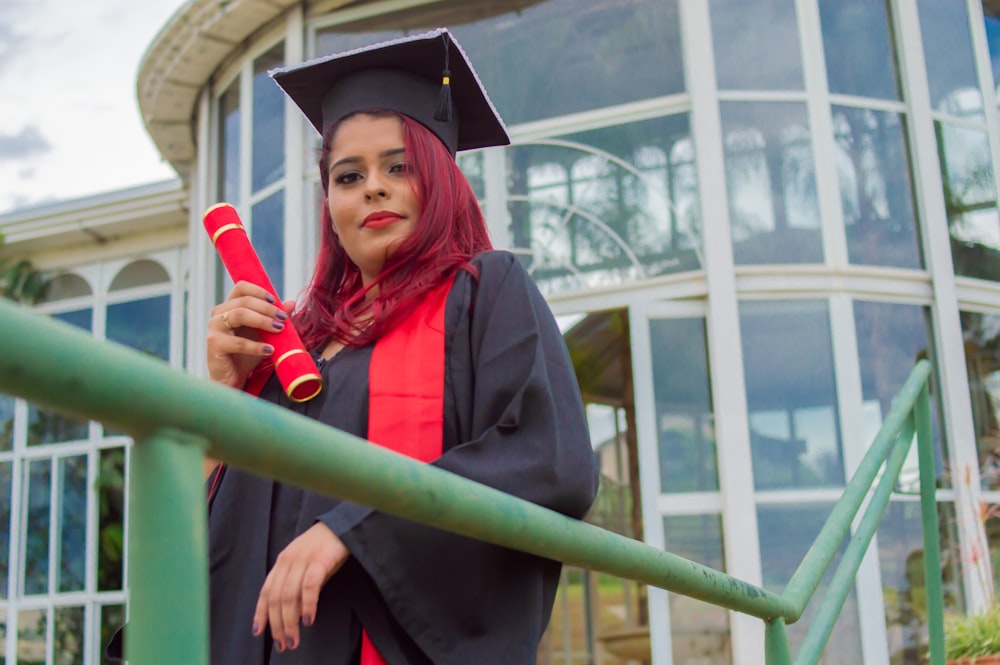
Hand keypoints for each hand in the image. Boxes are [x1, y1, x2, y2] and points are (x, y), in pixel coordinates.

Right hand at [206, 281, 294, 388]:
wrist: (232, 379)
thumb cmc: (246, 355)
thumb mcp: (264, 334)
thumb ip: (275, 318)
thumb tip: (291, 303)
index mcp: (229, 307)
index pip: (241, 287)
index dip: (259, 291)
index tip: (275, 301)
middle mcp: (219, 314)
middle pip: (244, 300)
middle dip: (267, 308)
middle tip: (283, 318)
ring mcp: (215, 328)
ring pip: (240, 314)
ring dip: (263, 320)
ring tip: (278, 329)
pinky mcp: (214, 344)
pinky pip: (239, 342)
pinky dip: (257, 346)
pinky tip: (270, 350)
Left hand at [252, 522, 349, 650]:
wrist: (343, 526)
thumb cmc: (325, 549)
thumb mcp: (307, 568)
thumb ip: (297, 589)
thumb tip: (292, 616)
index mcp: (282, 563)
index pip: (266, 591)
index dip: (260, 613)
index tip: (258, 632)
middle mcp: (288, 561)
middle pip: (276, 598)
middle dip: (277, 624)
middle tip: (282, 644)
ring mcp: (303, 560)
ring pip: (289, 596)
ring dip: (290, 621)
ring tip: (294, 639)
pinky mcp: (320, 560)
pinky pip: (309, 586)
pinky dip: (307, 605)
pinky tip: (308, 620)